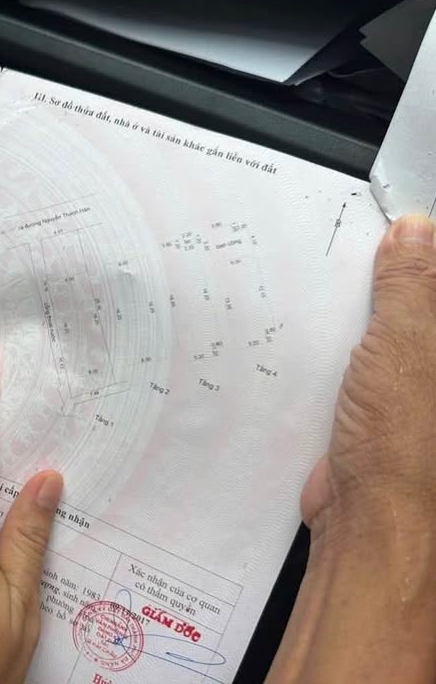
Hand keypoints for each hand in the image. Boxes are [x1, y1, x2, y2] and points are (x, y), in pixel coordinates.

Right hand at [270, 214, 435, 682]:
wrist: (370, 526)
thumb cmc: (407, 454)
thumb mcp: (408, 350)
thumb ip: (413, 288)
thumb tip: (417, 231)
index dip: (423, 252)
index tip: (397, 226)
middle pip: (423, 303)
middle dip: (396, 275)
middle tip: (365, 253)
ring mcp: (423, 386)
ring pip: (398, 326)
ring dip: (370, 308)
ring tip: (341, 289)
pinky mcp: (390, 404)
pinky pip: (371, 357)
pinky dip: (351, 342)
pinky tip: (330, 333)